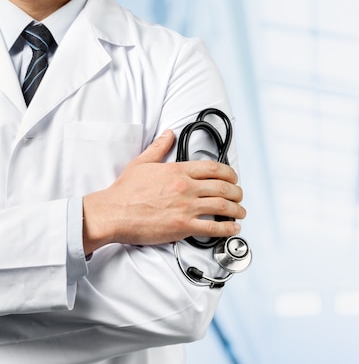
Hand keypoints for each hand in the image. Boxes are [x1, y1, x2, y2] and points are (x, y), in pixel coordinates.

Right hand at [82, 130, 245, 253]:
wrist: (112, 213)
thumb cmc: (124, 192)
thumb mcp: (142, 163)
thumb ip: (159, 147)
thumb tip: (168, 134)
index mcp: (178, 171)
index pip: (213, 168)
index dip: (229, 173)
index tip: (233, 178)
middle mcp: (185, 188)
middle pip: (222, 187)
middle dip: (236, 192)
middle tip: (239, 196)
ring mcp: (186, 207)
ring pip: (222, 207)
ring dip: (236, 209)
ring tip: (240, 212)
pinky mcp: (183, 227)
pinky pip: (212, 228)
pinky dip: (227, 228)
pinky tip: (233, 228)